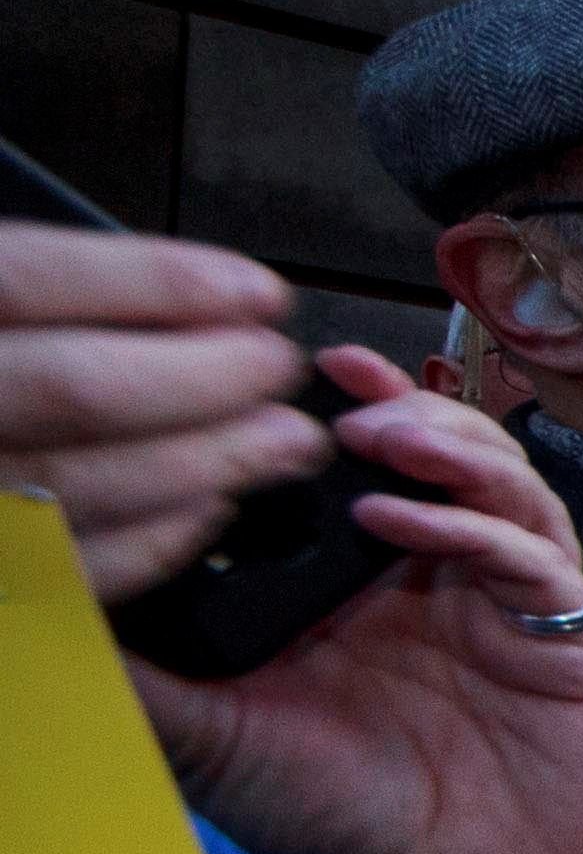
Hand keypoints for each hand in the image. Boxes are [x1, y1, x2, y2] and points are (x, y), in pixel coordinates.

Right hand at [0, 225, 325, 601]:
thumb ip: (33, 292)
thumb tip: (169, 291)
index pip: (25, 280)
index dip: (157, 282)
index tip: (257, 290)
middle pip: (78, 389)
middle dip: (208, 377)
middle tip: (278, 366)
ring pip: (82, 486)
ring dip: (209, 463)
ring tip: (285, 438)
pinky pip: (65, 573)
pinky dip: (151, 540)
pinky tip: (210, 509)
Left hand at [135, 346, 582, 853]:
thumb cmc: (340, 825)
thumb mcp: (219, 743)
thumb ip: (149, 677)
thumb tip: (60, 605)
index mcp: (352, 588)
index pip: (345, 472)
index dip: (316, 414)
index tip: (262, 375)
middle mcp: (433, 579)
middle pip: (432, 453)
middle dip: (391, 405)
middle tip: (334, 385)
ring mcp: (505, 599)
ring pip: (496, 483)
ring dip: (444, 447)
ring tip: (381, 434)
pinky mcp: (568, 633)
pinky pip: (535, 554)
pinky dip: (477, 526)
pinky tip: (412, 522)